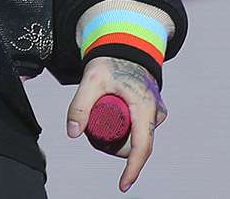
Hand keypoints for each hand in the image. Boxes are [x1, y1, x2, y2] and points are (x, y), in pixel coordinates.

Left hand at [67, 57, 165, 191]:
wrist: (125, 45)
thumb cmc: (110, 61)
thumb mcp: (91, 80)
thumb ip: (79, 105)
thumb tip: (72, 132)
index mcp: (145, 107)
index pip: (142, 147)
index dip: (132, 169)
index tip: (123, 185)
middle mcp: (156, 113)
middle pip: (134, 145)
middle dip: (112, 145)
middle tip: (92, 130)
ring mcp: (156, 113)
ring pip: (135, 138)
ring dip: (118, 137)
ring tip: (101, 116)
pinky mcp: (152, 112)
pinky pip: (138, 131)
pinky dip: (124, 131)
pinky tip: (111, 118)